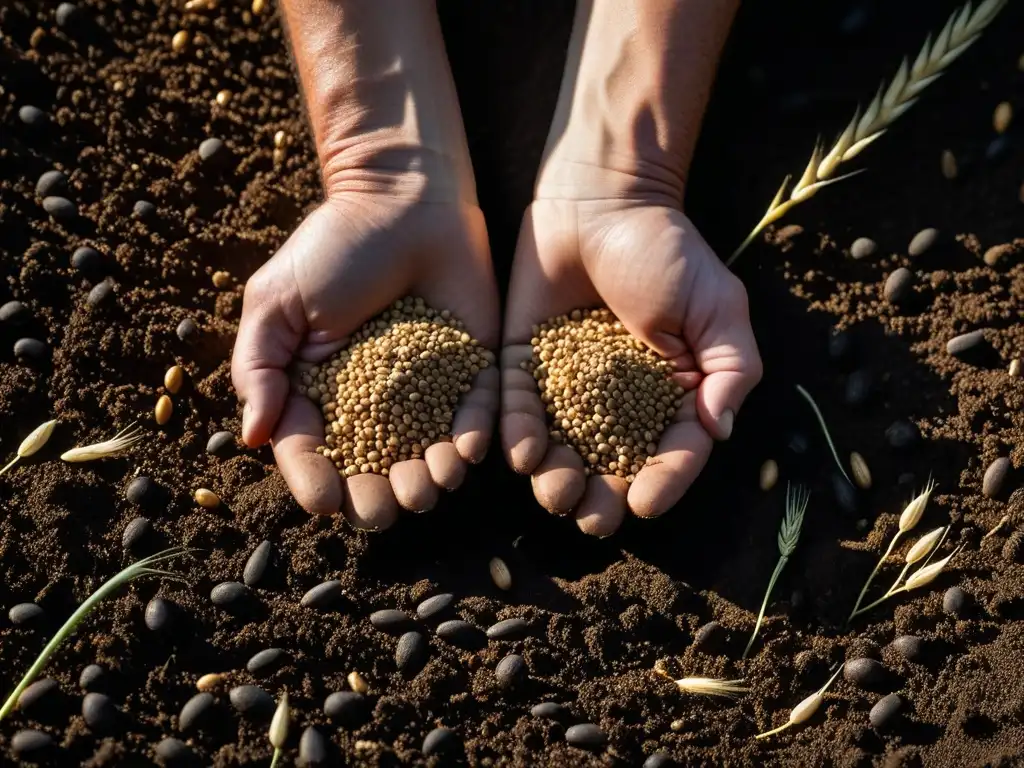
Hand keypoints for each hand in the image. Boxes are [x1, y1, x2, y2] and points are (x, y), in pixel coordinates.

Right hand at [232, 193, 498, 529]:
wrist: (404, 198)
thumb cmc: (334, 246)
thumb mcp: (276, 300)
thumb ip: (257, 365)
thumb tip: (254, 434)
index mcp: (320, 391)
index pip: (312, 451)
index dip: (315, 481)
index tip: (325, 499)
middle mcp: (374, 403)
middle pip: (373, 467)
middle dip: (376, 496)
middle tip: (384, 508)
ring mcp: (426, 391)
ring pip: (427, 452)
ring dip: (428, 478)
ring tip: (429, 485)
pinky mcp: (473, 371)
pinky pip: (476, 413)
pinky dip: (472, 435)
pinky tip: (466, 451)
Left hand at [501, 194, 760, 535]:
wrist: (602, 198)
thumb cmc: (667, 249)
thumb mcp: (718, 307)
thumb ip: (731, 369)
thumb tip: (720, 430)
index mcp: (671, 393)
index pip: (671, 451)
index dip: (662, 482)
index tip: (644, 504)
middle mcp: (617, 400)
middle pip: (610, 463)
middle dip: (600, 496)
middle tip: (590, 518)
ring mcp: (567, 385)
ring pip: (561, 446)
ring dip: (555, 477)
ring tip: (552, 492)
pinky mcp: (524, 364)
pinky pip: (518, 406)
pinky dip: (517, 431)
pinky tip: (518, 453)